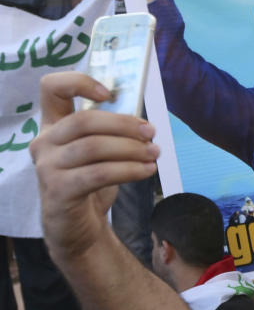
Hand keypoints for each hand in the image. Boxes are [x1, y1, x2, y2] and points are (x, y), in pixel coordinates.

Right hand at [29, 72, 158, 259]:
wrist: (77, 227)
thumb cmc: (90, 182)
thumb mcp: (99, 152)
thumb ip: (111, 132)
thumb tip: (144, 123)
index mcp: (53, 125)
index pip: (52, 88)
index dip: (79, 82)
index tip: (109, 94)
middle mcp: (44, 142)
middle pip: (84, 120)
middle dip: (124, 124)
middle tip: (151, 132)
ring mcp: (47, 167)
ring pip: (93, 147)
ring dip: (131, 149)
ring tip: (154, 153)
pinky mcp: (58, 190)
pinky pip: (98, 174)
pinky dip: (129, 170)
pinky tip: (147, 170)